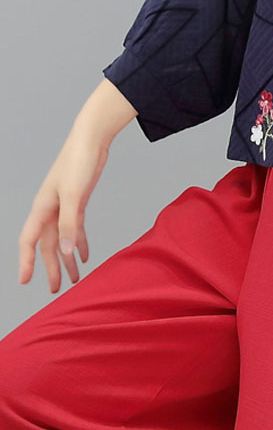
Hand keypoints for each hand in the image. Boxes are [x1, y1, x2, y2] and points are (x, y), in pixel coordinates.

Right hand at [18, 127, 109, 292]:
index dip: (26, 261)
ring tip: (74, 278)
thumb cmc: (78, 162)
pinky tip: (84, 254)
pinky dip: (79, 242)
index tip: (25, 281)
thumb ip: (70, 225)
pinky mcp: (77, 202)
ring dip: (66, 258)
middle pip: (47, 245)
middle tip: (56, 289)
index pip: (29, 241)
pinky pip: (75, 229)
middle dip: (51, 268)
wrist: (91, 140)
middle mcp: (49, 210)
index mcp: (42, 208)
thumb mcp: (74, 195)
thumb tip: (64, 252)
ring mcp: (63, 206)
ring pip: (62, 239)